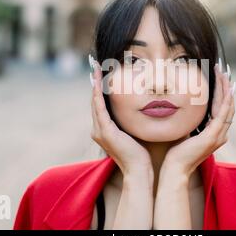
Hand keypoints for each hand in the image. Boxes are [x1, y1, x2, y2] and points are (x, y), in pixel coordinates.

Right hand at [90, 59, 152, 175]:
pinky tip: (97, 82)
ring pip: (95, 102)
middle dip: (95, 83)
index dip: (99, 89)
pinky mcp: (105, 131)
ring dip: (94, 84)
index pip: (100, 105)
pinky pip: (99, 108)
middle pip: (95, 101)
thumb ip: (131, 121)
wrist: (139, 170)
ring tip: (95, 69)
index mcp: (104, 130)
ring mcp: (99, 131)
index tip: (101, 74)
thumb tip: (140, 107)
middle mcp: (97, 130)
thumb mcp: (133, 132)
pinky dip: (97, 94)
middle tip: (95, 65)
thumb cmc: (141, 154)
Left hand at [162, 63, 235, 176]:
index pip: (222, 109)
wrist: (175, 169)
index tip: (220, 78)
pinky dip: (225, 98)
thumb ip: (190, 122)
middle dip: (226, 86)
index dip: (222, 93)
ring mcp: (218, 135)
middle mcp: (220, 134)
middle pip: (228, 105)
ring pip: (227, 106)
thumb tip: (183, 109)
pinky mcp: (213, 135)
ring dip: (226, 88)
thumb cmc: (176, 153)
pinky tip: (225, 87)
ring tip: (223, 73)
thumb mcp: (185, 132)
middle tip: (223, 70)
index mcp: (214, 134)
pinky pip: (223, 112)